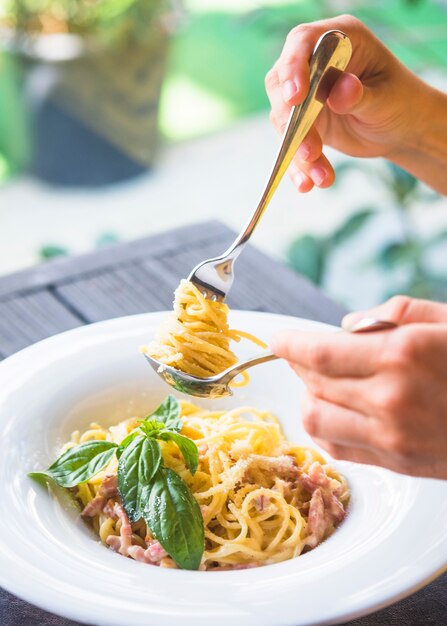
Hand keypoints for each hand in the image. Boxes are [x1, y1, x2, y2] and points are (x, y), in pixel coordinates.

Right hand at [265, 15, 445, 193]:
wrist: (401, 129)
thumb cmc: (399, 101)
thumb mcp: (385, 97)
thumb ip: (360, 95)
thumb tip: (340, 91)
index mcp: (339, 40)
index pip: (303, 42)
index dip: (293, 67)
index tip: (295, 97)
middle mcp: (314, 64)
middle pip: (282, 85)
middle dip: (291, 121)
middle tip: (309, 150)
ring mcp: (305, 95)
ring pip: (284, 122)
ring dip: (298, 152)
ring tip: (321, 176)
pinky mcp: (302, 123)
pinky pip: (290, 145)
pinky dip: (298, 167)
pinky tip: (308, 183)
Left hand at [270, 296, 446, 478]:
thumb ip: (393, 316)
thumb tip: (346, 327)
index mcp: (402, 356)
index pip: (320, 352)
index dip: (290, 343)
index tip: (277, 337)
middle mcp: (391, 399)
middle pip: (314, 383)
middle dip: (298, 363)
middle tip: (300, 351)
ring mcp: (394, 437)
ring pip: (318, 419)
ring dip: (308, 396)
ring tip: (318, 382)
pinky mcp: (400, 463)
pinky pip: (340, 448)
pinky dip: (325, 428)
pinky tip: (333, 410)